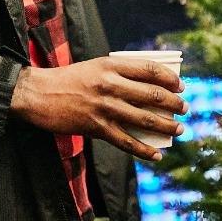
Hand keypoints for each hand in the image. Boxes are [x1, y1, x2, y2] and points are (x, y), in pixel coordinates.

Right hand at [10, 57, 188, 161]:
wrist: (37, 94)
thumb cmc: (67, 80)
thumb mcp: (94, 68)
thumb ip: (118, 75)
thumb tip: (148, 90)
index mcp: (110, 65)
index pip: (150, 69)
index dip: (170, 79)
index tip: (181, 86)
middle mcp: (110, 84)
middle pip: (152, 94)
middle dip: (174, 104)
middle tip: (185, 109)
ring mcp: (104, 107)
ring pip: (144, 118)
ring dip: (166, 125)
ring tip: (179, 129)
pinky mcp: (96, 127)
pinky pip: (126, 141)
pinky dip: (144, 150)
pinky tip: (156, 155)